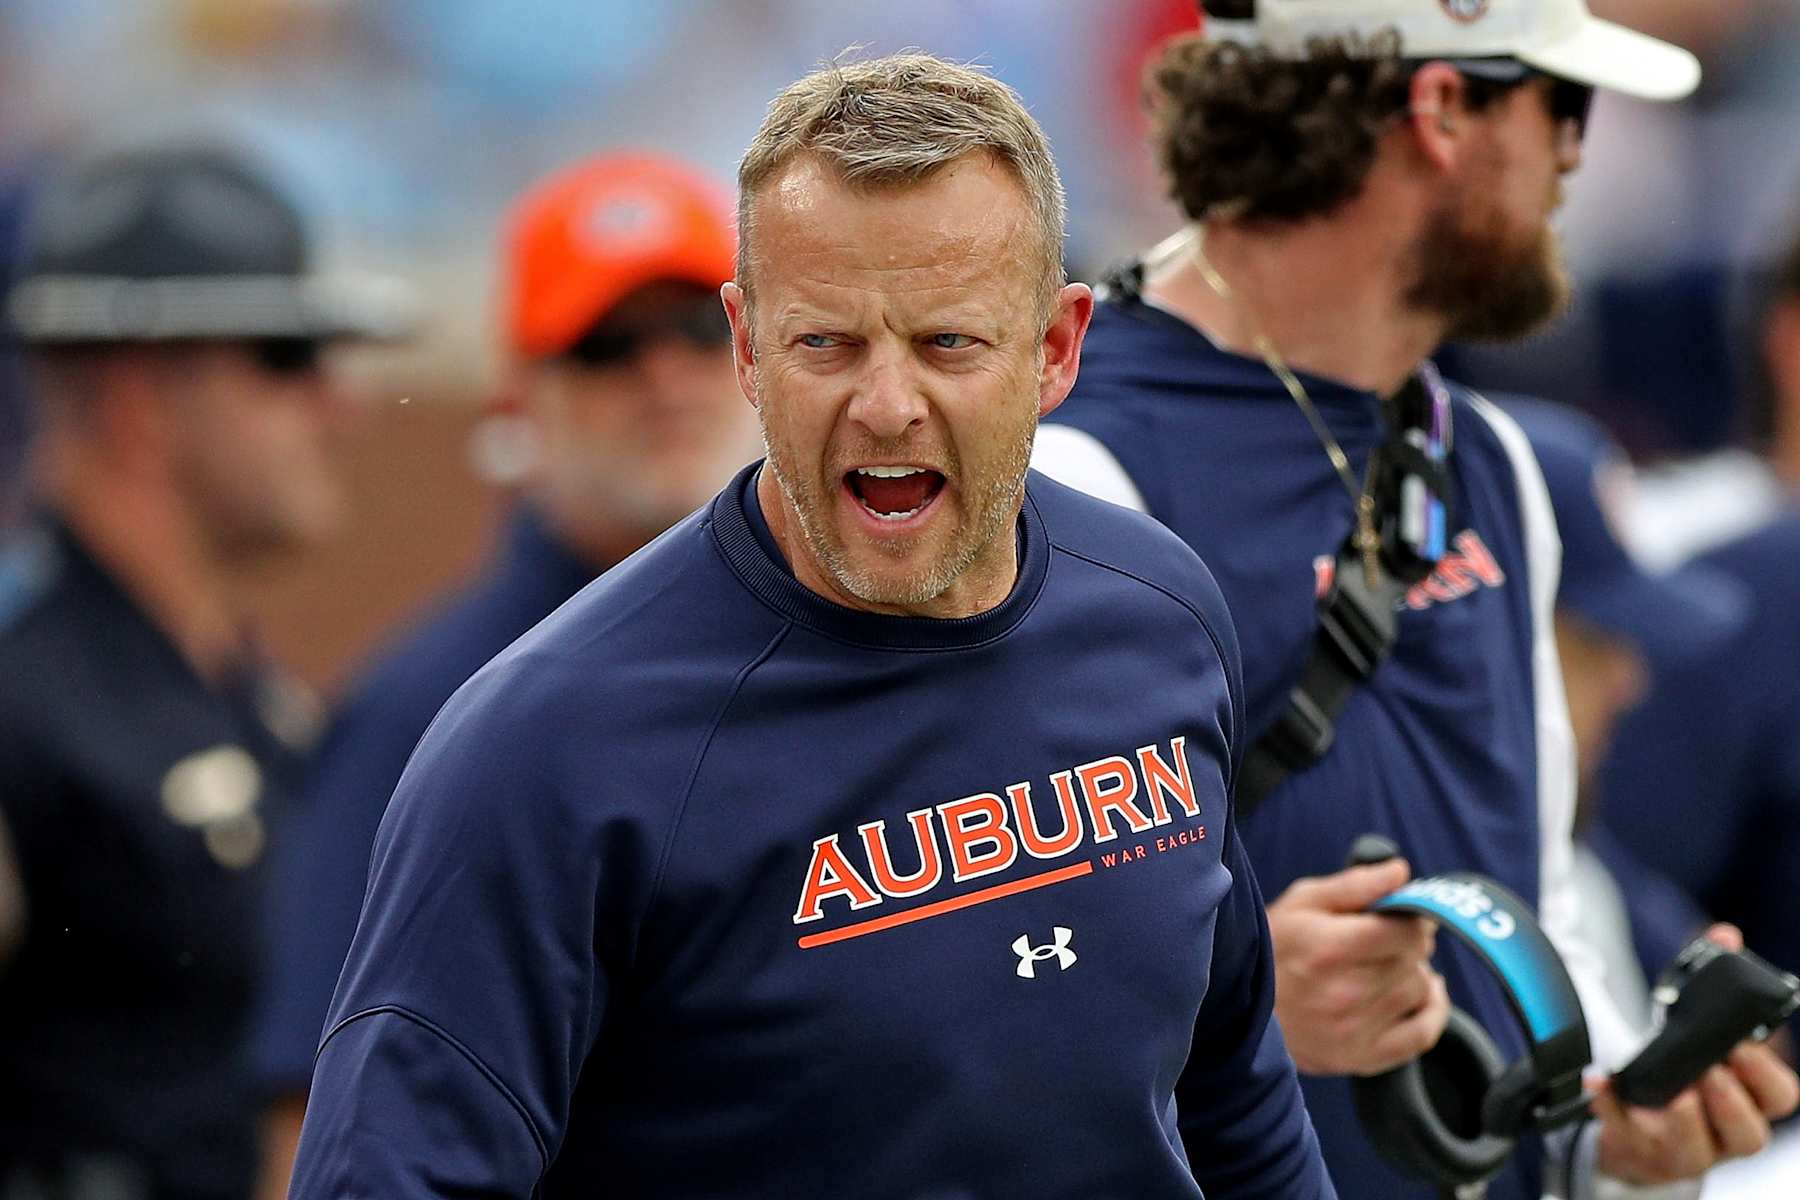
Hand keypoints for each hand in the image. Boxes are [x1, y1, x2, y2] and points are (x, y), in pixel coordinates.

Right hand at [1266, 857, 1449, 1075]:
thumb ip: (1355, 885)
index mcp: (1327, 949)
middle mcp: (1342, 995)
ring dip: (1414, 973)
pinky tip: (1421, 994)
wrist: (1239, 1014)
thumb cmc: (1272, 949)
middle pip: (1414, 959)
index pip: (1405, 931)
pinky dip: (1433, 1011)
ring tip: (1389, 965)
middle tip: (1388, 938)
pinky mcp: (1361, 1060)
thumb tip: (1401, 871)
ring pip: (1419, 991)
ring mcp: (1353, 1032)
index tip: (1405, 913)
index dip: (1414, 917)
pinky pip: (1423, 1036)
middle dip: (1410, 943)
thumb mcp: (1301, 903)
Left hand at [1593, 924, 1799, 1184]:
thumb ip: (1712, 981)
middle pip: (1748, 1133)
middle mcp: (1724, 1134)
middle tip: (1709, 1070)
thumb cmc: (1682, 1074)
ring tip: (1672, 1092)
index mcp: (1749, 1102)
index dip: (1764, 1075)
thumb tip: (1725, 934)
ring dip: (1683, 1118)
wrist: (1641, 1129)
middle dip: (1730, 1102)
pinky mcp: (1637, 1152)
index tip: (1739, 1046)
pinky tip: (1600, 1085)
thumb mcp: (1697, 1028)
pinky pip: (1624, 1137)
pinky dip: (1610, 1110)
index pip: (1779, 1097)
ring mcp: (1682, 1151)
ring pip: (1694, 1150)